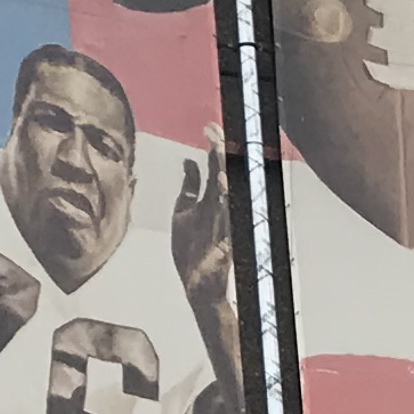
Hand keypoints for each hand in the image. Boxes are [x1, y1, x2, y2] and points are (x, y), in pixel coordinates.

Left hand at [170, 148, 240, 339]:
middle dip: (220, 152)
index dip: (213, 147)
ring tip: (218, 150)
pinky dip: (226, 200)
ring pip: (230, 193)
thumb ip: (188, 188)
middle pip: (225, 174)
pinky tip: (220, 183)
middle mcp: (222, 208)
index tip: (208, 127)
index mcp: (211, 201)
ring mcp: (226, 224)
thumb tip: (189, 161)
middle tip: (213, 131)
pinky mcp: (228, 242)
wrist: (196, 286)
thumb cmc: (192, 252)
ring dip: (224, 170)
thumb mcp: (183, 213)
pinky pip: (230, 217)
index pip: (216, 167)